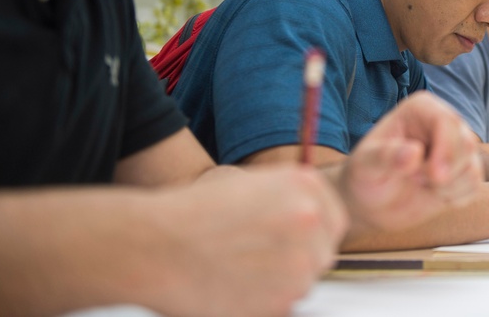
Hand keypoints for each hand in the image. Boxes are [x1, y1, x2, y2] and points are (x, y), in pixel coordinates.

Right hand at [156, 165, 348, 316]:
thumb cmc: (194, 213)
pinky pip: (284, 307)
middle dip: (297, 260)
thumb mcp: (251, 184)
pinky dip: (263, 303)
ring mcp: (300, 261)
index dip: (312, 235)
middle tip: (257, 259)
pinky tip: (232, 287)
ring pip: (303, 283)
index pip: (334, 221)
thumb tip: (312, 224)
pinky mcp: (282, 300)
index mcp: (306, 185)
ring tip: (237, 270)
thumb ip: (291, 201)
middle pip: (322, 254)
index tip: (290, 242)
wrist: (155, 244)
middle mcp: (311, 219)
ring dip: (279, 283)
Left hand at [338, 91, 483, 232]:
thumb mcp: (366, 166)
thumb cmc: (365, 176)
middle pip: (466, 144)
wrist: (372, 201)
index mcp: (420, 108)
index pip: (448, 121)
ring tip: (419, 183)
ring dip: (447, 187)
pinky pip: (476, 185)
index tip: (435, 178)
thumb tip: (414, 153)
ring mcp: (457, 145)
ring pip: (473, 166)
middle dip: (444, 173)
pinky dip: (456, 197)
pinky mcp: (465, 168)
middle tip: (413, 180)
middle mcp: (444, 121)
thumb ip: (385, 156)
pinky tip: (433, 194)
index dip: (447, 149)